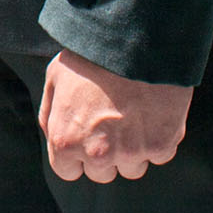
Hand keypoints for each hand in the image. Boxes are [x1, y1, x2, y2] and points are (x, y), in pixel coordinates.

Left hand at [40, 50, 191, 181]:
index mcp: (66, 140)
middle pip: (102, 174)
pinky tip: (154, 112)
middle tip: (113, 121)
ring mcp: (131, 151)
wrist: (134, 39)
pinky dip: (159, 138)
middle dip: (106, 153)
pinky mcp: (162, 144)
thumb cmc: (91, 55)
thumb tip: (54, 137)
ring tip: (134, 114)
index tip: (87, 137)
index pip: (68, 171)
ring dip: (133, 149)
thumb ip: (50, 113)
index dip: (77, 155)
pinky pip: (160, 154)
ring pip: (132, 167)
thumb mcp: (55, 77)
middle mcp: (97, 153)